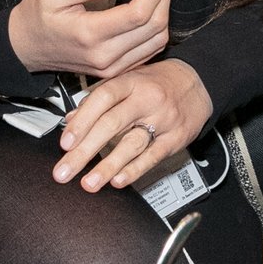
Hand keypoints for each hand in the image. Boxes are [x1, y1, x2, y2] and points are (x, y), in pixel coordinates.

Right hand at [9, 0, 173, 79]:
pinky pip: (149, 49)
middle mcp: (105, 56)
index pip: (140, 12)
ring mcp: (111, 66)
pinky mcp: (115, 69)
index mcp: (90, 34)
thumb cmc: (36, 18)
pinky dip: (156, 24)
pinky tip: (149, 2)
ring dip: (162, 7)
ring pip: (156, 39)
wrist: (24, 48)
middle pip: (155, 26)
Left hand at [53, 59, 213, 191]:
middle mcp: (146, 99)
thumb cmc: (157, 82)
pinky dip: (135, 170)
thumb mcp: (128, 80)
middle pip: (111, 125)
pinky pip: (153, 156)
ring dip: (107, 167)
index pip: (102, 99)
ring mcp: (162, 119)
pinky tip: (118, 181)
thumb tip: (70, 120)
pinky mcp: (176, 138)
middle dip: (84, 151)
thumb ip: (98, 99)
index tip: (65, 142)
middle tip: (64, 171)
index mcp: (130, 82)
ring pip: (131, 144)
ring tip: (88, 183)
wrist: (198, 81)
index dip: (82, 121)